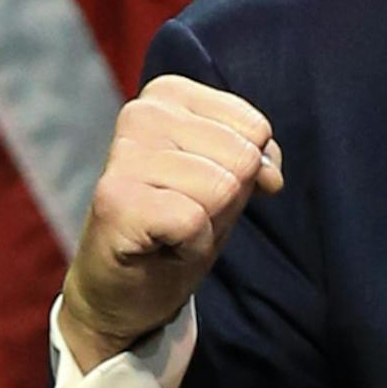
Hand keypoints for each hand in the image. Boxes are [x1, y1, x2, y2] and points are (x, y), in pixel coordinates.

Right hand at [59, 75, 282, 372]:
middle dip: (227, 199)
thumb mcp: (230, 181)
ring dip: (208, 224)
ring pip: (223, 187)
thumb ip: (257, 157)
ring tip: (172, 229)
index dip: (245, 172)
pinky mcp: (116, 199)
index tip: (204, 189)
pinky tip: (161, 246)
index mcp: (169, 95)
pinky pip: (194, 220)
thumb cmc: (178, 228)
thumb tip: (269, 174)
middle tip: (185, 215)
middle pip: (242, 157)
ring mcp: (124, 154)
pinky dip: (191, 246)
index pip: (255, 128)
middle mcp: (141, 113)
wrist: (124, 292)